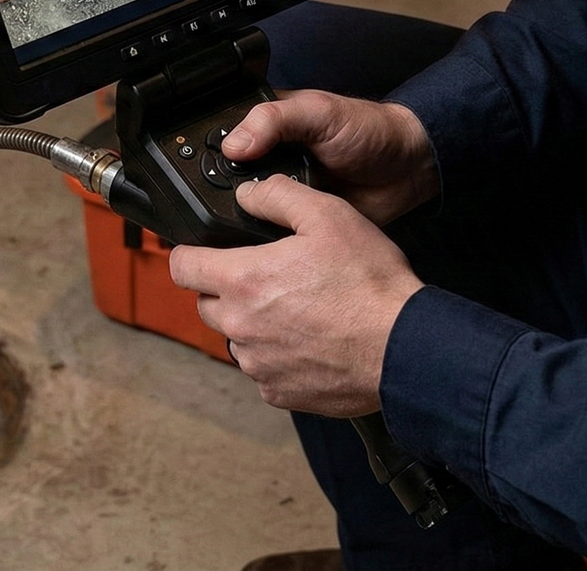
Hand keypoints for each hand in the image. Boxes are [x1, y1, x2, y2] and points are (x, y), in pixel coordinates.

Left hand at [167, 175, 424, 416]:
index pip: (182, 266)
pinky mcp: (278, 392)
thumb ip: (278, 197)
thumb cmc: (370, 284)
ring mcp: (258, 364)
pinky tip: (309, 341)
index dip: (191, 254)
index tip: (205, 252)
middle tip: (268, 278)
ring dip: (253, 324)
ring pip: (236, 338)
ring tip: (296, 311)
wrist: (404, 348)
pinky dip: (276, 356)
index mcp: (244, 280)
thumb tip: (247, 194)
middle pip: (206, 304)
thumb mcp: (328, 216)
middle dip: (226, 289)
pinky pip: (262, 369)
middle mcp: (241, 326)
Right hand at [221, 91, 437, 223]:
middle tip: (235, 195)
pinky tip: (269, 232)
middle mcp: (268, 159)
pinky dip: (271, 234)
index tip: (210, 168)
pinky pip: (274, 232)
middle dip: (229, 189)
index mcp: (266, 127)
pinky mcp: (297, 222)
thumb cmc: (368, 129)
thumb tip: (234, 145)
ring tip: (252, 216)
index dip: (215, 154)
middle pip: (229, 178)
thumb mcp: (317, 112)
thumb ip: (273, 120)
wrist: (407, 168)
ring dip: (249, 214)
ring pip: (247, 208)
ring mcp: (282, 192)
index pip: (224, 139)